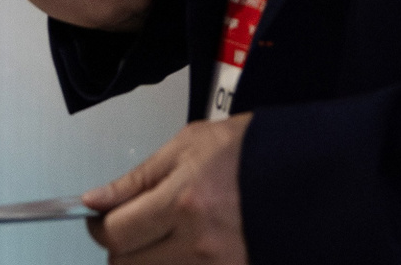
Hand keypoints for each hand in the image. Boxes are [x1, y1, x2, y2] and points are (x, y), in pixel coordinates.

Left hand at [83, 116, 251, 263]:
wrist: (306, 171)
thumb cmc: (248, 151)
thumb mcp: (186, 147)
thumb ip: (136, 179)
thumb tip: (94, 201)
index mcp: (183, 202)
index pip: (116, 234)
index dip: (99, 227)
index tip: (101, 217)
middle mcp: (200, 243)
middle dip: (122, 246)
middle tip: (133, 226)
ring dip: (149, 258)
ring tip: (164, 234)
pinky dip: (177, 264)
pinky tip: (186, 246)